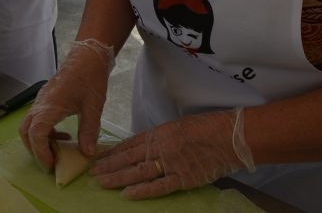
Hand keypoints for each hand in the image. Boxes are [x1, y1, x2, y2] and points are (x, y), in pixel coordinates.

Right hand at [19, 39, 113, 169]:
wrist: (87, 56)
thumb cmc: (90, 78)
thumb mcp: (93, 106)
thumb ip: (89, 131)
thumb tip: (86, 153)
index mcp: (50, 106)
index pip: (36, 133)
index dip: (41, 152)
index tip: (52, 165)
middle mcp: (41, 104)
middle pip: (25, 131)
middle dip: (34, 150)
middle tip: (50, 162)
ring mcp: (41, 101)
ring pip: (29, 125)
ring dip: (38, 142)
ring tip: (57, 151)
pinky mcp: (45, 99)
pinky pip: (37, 119)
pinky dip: (45, 132)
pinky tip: (64, 136)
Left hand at [90, 108, 253, 199]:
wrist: (229, 137)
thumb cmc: (207, 128)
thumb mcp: (179, 126)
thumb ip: (162, 137)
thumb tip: (146, 147)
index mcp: (160, 132)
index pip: (131, 143)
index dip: (114, 152)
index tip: (100, 157)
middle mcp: (161, 146)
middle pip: (129, 157)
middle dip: (109, 165)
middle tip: (92, 172)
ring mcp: (171, 163)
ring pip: (138, 171)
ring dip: (118, 177)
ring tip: (102, 182)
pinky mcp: (183, 178)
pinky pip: (159, 186)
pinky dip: (143, 191)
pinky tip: (128, 194)